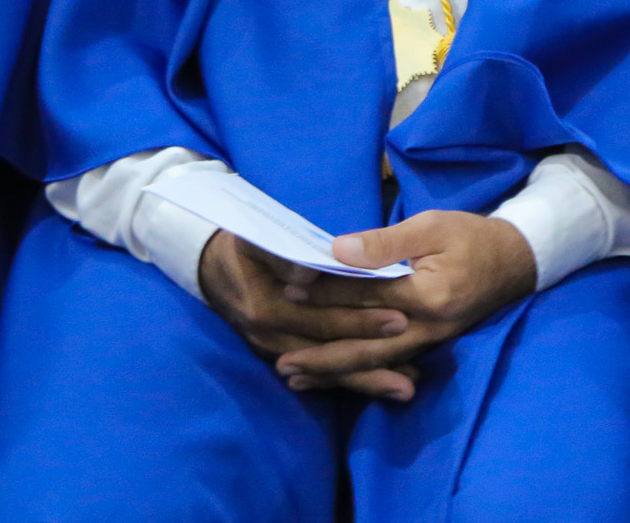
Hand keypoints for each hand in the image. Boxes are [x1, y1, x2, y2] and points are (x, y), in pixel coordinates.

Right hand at [198, 230, 418, 399]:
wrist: (214, 268)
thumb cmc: (246, 246)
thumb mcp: (258, 239)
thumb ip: (283, 254)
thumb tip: (307, 272)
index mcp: (267, 306)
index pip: (321, 319)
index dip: (359, 321)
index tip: (400, 320)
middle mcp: (270, 336)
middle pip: (329, 351)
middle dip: (372, 357)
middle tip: (415, 368)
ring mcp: (275, 350)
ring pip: (326, 369)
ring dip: (366, 380)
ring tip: (407, 389)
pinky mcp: (282, 355)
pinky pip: (318, 373)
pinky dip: (349, 380)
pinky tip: (383, 386)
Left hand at [266, 210, 537, 392]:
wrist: (517, 260)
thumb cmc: (472, 236)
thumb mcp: (433, 226)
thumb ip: (386, 242)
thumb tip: (338, 252)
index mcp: (428, 293)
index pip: (366, 295)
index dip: (326, 291)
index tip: (289, 288)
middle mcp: (428, 326)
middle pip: (365, 346)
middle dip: (321, 355)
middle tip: (280, 362)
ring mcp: (431, 341)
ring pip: (375, 364)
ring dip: (334, 373)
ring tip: (294, 379)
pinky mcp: (431, 345)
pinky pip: (389, 365)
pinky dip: (359, 374)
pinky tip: (335, 378)